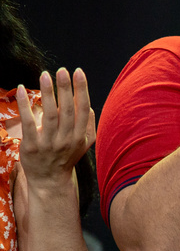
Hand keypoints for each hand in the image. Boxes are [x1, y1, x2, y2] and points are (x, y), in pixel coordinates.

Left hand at [16, 68, 93, 186]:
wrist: (50, 180)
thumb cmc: (66, 158)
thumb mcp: (83, 144)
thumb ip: (87, 125)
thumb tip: (88, 106)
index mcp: (80, 136)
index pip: (82, 108)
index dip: (81, 89)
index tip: (78, 72)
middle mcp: (67, 139)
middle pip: (66, 110)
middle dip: (65, 88)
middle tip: (62, 71)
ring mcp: (49, 143)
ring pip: (49, 114)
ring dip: (48, 93)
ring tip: (45, 75)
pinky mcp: (32, 146)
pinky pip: (29, 123)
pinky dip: (25, 105)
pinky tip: (21, 90)